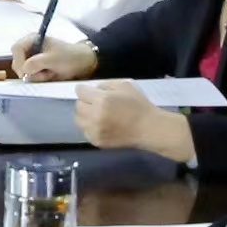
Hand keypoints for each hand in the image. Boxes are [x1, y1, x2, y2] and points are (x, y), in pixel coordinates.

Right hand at [10, 35, 96, 81]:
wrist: (82, 64)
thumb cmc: (69, 57)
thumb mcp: (54, 59)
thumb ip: (37, 62)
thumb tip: (24, 69)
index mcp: (33, 39)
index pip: (16, 49)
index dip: (19, 60)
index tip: (27, 71)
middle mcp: (30, 48)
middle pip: (17, 61)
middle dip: (29, 70)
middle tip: (42, 73)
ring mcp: (32, 58)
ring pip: (22, 71)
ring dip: (35, 75)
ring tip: (49, 73)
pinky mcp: (36, 68)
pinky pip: (29, 76)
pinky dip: (38, 78)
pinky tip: (49, 75)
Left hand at [74, 81, 189, 158]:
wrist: (148, 128)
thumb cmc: (138, 105)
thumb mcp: (124, 85)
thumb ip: (105, 85)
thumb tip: (93, 89)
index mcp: (102, 100)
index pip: (80, 91)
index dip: (84, 89)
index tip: (89, 91)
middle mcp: (94, 116)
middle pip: (77, 105)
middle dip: (84, 101)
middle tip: (94, 102)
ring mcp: (94, 130)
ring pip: (78, 119)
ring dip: (84, 114)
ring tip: (95, 114)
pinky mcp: (96, 141)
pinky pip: (84, 131)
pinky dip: (89, 127)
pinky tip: (100, 124)